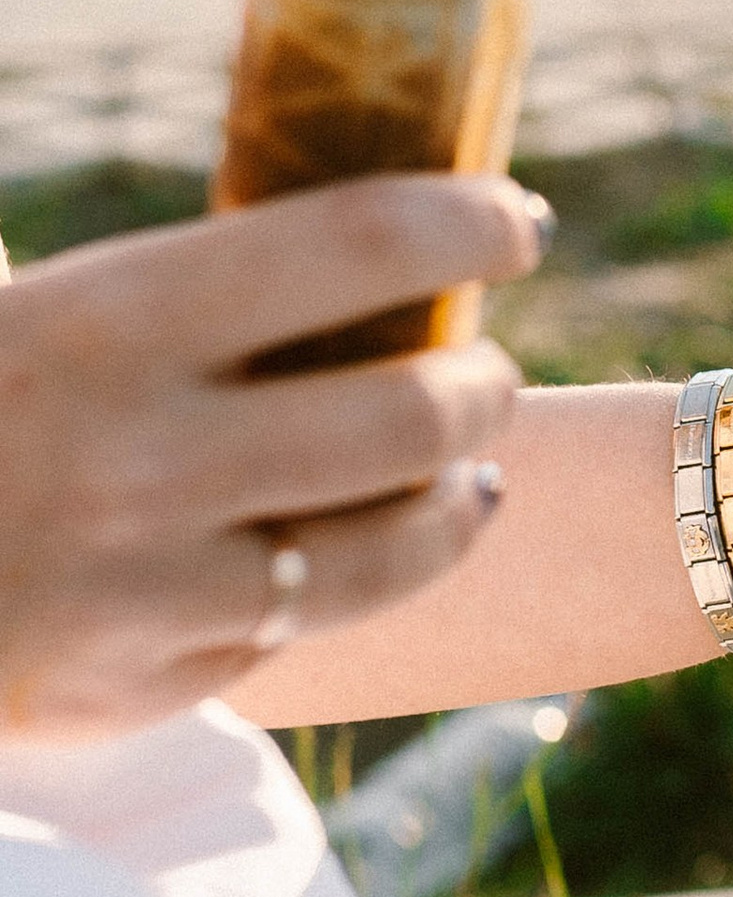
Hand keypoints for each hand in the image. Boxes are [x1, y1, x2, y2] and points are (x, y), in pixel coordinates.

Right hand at [0, 174, 545, 740]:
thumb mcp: (10, 306)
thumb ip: (146, 280)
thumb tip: (312, 218)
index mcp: (101, 319)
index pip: (361, 243)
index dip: (472, 222)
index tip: (518, 222)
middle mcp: (147, 454)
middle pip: (415, 405)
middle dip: (483, 377)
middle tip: (488, 357)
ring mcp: (156, 582)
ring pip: (397, 536)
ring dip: (464, 485)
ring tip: (475, 457)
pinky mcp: (151, 677)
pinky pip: (314, 620)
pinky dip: (384, 568)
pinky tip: (408, 535)